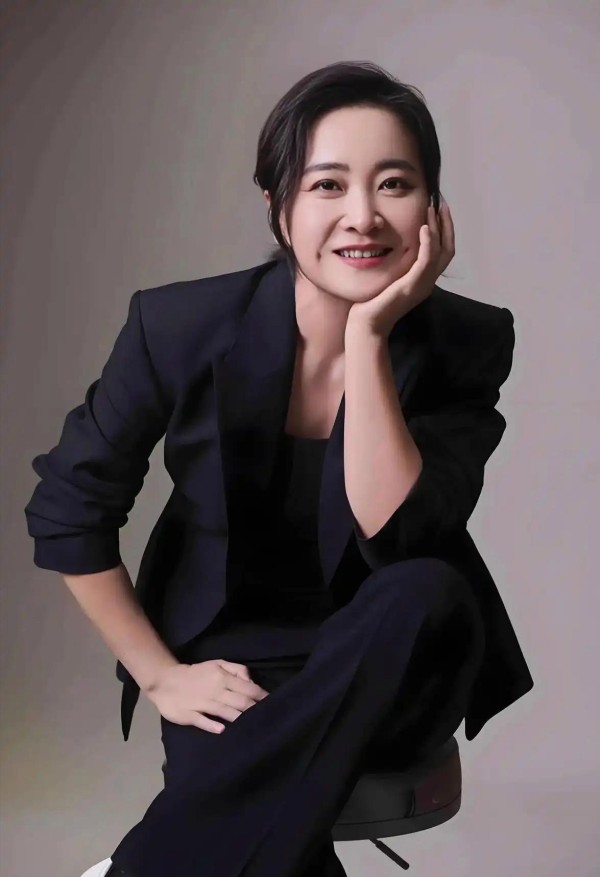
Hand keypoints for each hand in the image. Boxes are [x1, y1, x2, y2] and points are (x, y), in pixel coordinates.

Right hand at [146, 659, 269, 732]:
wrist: (167, 680)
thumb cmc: (197, 673)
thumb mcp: (217, 664)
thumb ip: (236, 670)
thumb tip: (252, 682)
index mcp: (222, 677)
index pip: (247, 688)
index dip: (261, 696)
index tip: (272, 704)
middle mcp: (215, 690)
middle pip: (239, 702)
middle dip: (254, 709)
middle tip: (268, 717)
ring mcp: (201, 703)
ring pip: (225, 712)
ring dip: (239, 718)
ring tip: (252, 726)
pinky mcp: (189, 714)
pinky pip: (203, 721)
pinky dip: (212, 725)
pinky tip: (222, 730)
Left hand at [346, 197, 454, 338]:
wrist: (367, 324)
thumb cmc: (372, 302)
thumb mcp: (388, 276)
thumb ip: (396, 262)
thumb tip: (392, 241)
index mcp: (424, 280)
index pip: (442, 251)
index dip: (444, 230)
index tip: (439, 209)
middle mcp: (427, 282)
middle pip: (448, 249)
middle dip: (446, 224)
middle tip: (441, 203)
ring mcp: (422, 285)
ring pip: (441, 253)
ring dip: (438, 228)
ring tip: (432, 209)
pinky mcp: (412, 286)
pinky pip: (426, 261)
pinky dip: (428, 243)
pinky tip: (424, 228)